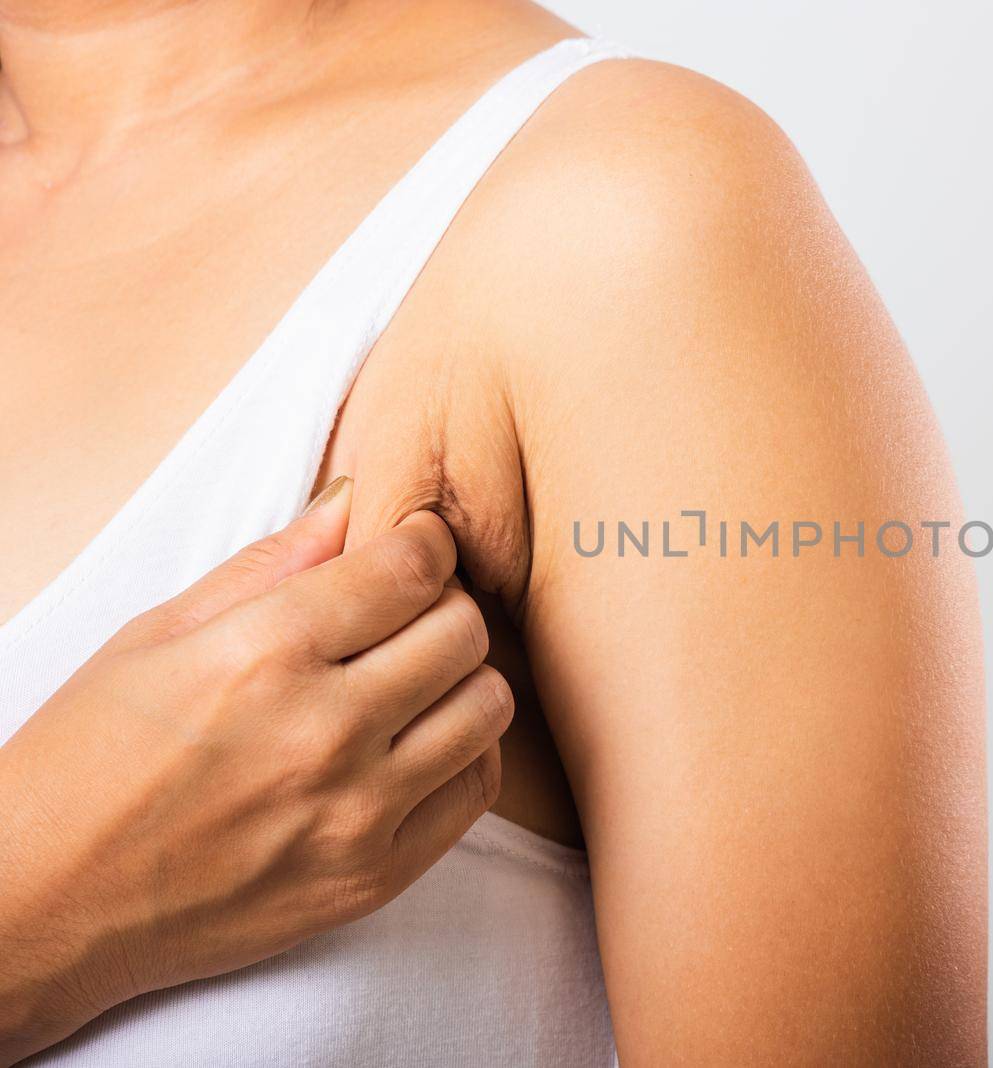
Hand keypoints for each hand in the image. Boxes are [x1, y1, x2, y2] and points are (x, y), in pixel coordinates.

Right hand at [0, 477, 511, 1062]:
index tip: (412, 546)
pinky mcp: (373, 878)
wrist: (42, 903)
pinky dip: (463, 753)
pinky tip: (417, 743)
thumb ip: (271, 563)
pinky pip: (477, 790)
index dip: (425, 542)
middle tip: (408, 614)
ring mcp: (356, 812)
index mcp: (263, 653)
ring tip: (414, 680)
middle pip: (465, 630)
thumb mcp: (156, 635)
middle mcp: (323, 732)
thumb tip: (355, 500)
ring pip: (488, 706)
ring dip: (462, 678)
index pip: (412, 567)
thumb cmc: (86, 760)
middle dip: (446, 605)